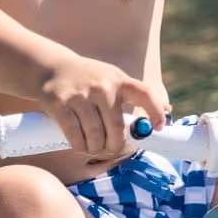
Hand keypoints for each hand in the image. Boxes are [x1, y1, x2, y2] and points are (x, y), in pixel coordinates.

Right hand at [38, 57, 166, 159]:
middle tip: (110, 149)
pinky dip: (80, 146)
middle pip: (116, 128)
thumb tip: (167, 111)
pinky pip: (75, 135)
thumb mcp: (111, 79)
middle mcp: (102, 86)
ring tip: (94, 148)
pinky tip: (80, 146)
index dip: (156, 112)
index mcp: (119, 80)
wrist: (50, 68)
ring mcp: (80, 95)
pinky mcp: (60, 104)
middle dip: (115, 145)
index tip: (159, 128)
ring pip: (95, 135)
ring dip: (95, 148)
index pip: (145, 94)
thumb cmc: (88, 80)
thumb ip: (133, 95)